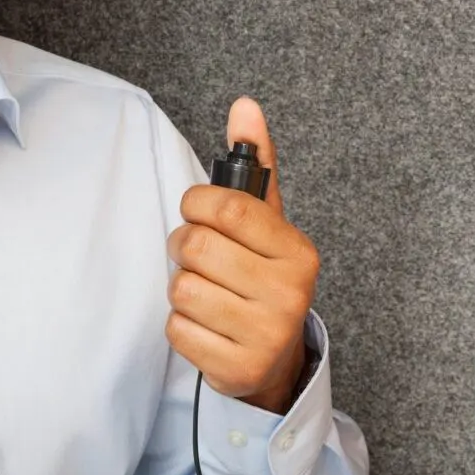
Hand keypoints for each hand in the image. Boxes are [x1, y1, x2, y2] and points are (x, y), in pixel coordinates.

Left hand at [165, 97, 318, 412]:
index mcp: (297, 251)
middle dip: (183, 247)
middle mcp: (289, 293)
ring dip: (182, 288)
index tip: (197, 210)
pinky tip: (206, 325)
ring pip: (183, 289)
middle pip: (197, 247)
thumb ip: (255, 164)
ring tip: (206, 291)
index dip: (197, 204)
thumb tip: (244, 105)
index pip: (230, 208)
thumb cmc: (261, 276)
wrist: (274, 359)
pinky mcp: (237, 368)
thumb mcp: (266, 222)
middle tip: (196, 256)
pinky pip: (177, 330)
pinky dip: (181, 325)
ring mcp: (266, 335)